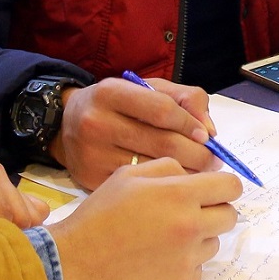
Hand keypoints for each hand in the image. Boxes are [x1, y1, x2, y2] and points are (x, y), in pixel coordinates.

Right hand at [49, 76, 218, 190]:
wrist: (65, 128)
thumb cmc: (117, 106)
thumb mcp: (145, 90)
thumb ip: (184, 100)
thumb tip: (209, 131)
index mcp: (110, 93)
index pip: (163, 110)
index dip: (190, 125)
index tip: (206, 137)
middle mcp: (96, 122)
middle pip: (162, 144)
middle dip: (197, 155)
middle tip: (213, 161)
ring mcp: (92, 154)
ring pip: (153, 169)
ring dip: (186, 174)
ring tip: (200, 174)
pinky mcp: (90, 179)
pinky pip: (138, 188)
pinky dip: (163, 189)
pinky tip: (174, 186)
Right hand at [50, 159, 242, 279]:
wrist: (75, 264)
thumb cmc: (99, 216)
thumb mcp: (128, 175)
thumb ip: (169, 167)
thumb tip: (198, 174)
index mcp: (180, 194)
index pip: (231, 187)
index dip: (224, 187)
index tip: (214, 191)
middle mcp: (191, 226)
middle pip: (230, 216)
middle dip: (214, 211)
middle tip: (188, 214)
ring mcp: (189, 259)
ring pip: (214, 243)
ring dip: (198, 238)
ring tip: (163, 238)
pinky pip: (198, 269)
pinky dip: (184, 264)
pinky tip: (156, 260)